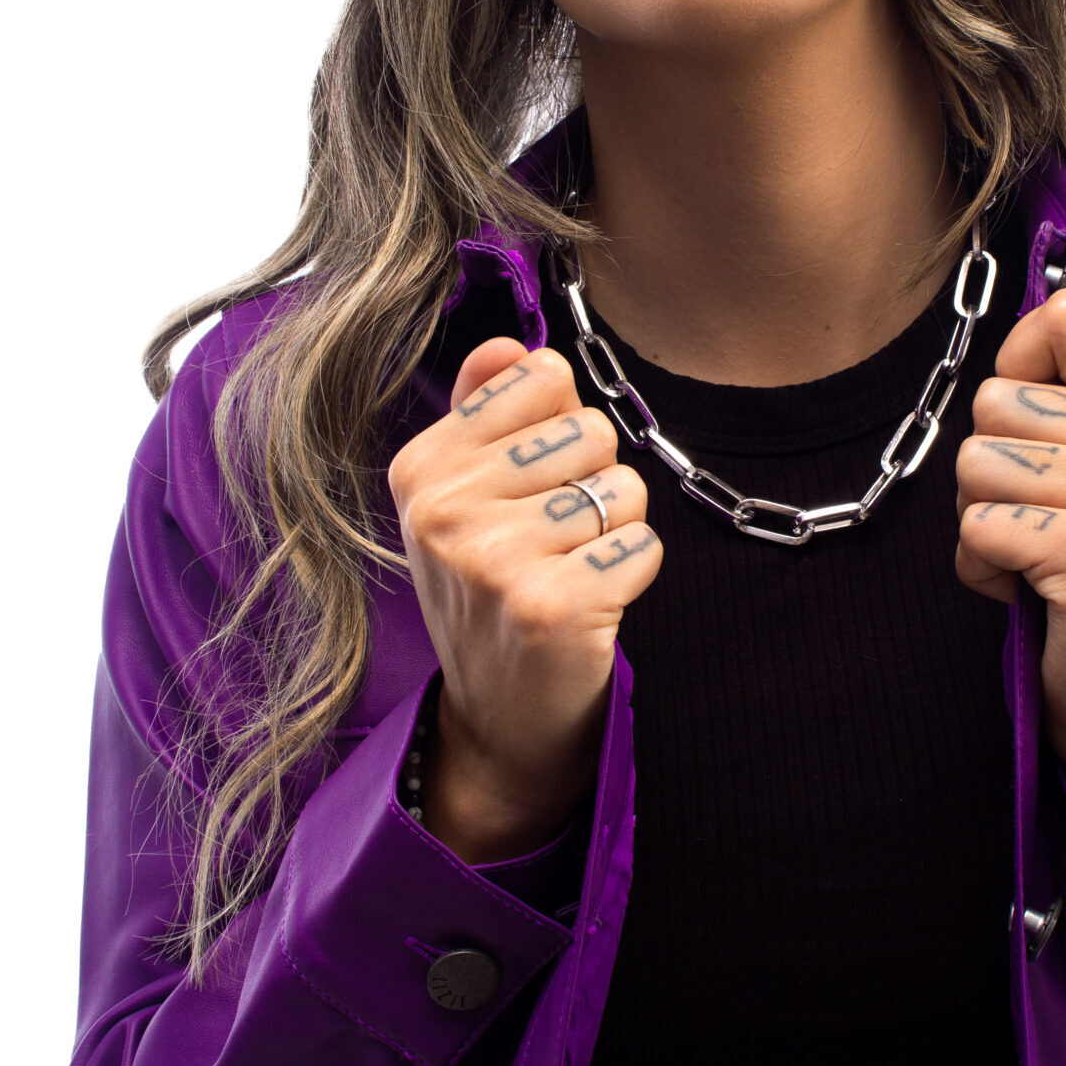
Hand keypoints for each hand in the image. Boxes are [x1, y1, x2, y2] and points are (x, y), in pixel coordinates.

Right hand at [386, 339, 661, 859]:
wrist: (500, 720)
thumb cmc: (494, 591)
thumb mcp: (468, 499)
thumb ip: (488, 412)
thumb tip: (511, 345)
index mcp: (421, 466)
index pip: (543, 377)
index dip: (560, 431)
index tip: (530, 489)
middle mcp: (443, 508)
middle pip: (591, 430)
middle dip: (593, 482)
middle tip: (553, 544)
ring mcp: (491, 558)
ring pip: (623, 488)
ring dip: (615, 532)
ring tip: (570, 573)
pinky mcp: (548, 604)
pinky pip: (643, 544)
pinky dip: (633, 575)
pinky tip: (591, 606)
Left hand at [956, 289, 1065, 816]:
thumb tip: (1032, 317)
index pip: (1065, 317)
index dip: (1017, 366)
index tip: (1033, 428)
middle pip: (991, 400)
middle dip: (988, 470)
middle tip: (1039, 520)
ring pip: (974, 464)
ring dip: (983, 522)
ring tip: (1036, 556)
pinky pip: (975, 528)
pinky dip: (981, 568)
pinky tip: (1029, 591)